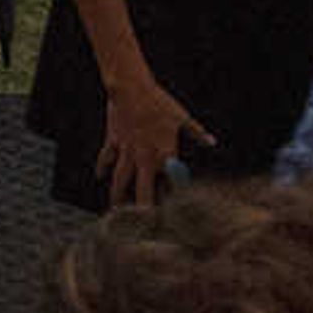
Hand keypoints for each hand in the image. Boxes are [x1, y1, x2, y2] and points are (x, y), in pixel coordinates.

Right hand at [98, 74, 213, 209]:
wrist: (131, 88)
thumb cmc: (159, 101)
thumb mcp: (182, 116)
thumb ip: (196, 132)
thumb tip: (212, 142)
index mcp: (164, 153)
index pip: (171, 182)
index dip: (173, 198)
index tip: (175, 210)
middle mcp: (145, 157)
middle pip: (143, 190)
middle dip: (143, 210)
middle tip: (143, 225)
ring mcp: (127, 151)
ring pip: (120, 180)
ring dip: (118, 196)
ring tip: (117, 211)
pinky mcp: (113, 142)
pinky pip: (106, 159)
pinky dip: (102, 168)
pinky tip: (100, 177)